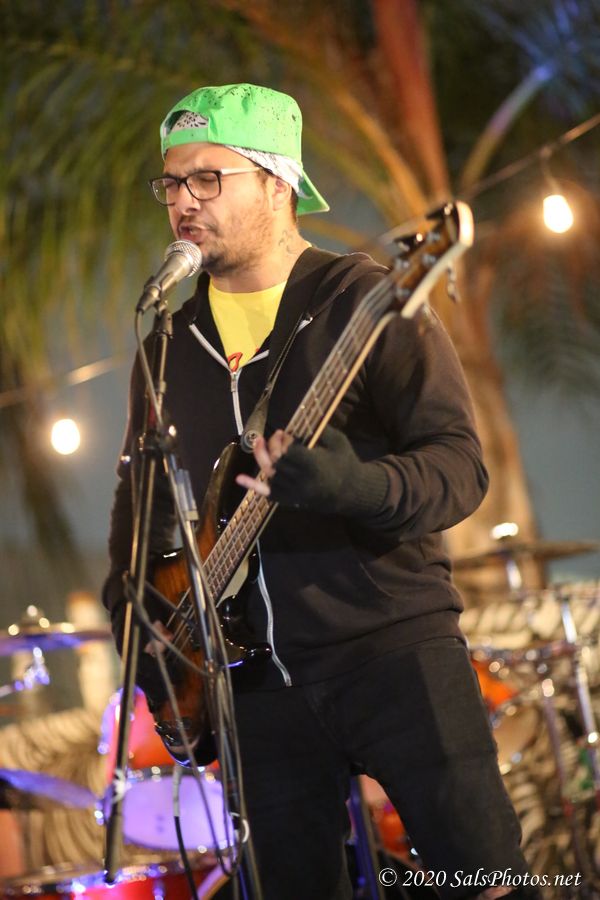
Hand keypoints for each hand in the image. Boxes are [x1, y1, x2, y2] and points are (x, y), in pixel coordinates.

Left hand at [236, 425, 388, 519]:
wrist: (350, 492)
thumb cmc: (345, 463)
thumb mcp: (338, 442)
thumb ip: (321, 431)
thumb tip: (302, 420)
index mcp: (315, 466)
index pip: (289, 451)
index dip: (284, 440)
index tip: (287, 433)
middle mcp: (302, 481)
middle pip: (277, 461)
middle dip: (273, 444)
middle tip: (277, 434)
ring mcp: (294, 492)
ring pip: (269, 473)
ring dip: (262, 456)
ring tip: (259, 441)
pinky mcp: (290, 500)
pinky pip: (267, 493)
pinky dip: (252, 485)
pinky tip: (239, 478)